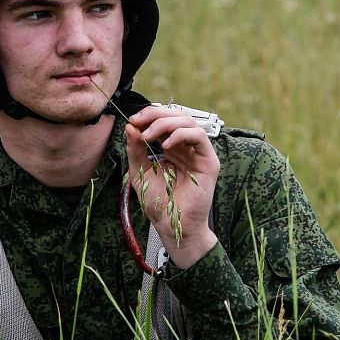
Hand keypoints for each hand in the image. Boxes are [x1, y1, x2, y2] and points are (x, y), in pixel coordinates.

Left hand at [124, 106, 219, 268]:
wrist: (172, 224)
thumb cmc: (158, 203)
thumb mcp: (139, 172)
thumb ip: (135, 150)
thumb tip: (130, 126)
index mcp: (172, 148)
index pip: (164, 120)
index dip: (149, 115)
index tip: (133, 120)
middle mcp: (186, 147)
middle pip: (176, 116)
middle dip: (155, 115)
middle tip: (139, 122)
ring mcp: (198, 153)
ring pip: (188, 122)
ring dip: (165, 123)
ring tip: (149, 136)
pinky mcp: (209, 161)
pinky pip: (199, 136)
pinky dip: (181, 135)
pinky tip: (165, 146)